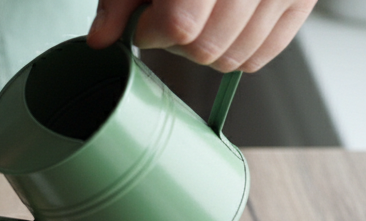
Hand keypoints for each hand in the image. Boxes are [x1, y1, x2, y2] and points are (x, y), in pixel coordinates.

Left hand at [87, 0, 315, 71]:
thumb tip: (101, 38)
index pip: (180, 24)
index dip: (152, 29)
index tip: (146, 19)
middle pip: (207, 47)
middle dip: (178, 43)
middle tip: (171, 18)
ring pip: (235, 57)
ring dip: (206, 50)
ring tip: (199, 18)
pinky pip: (264, 52)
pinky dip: (238, 51)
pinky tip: (223, 27)